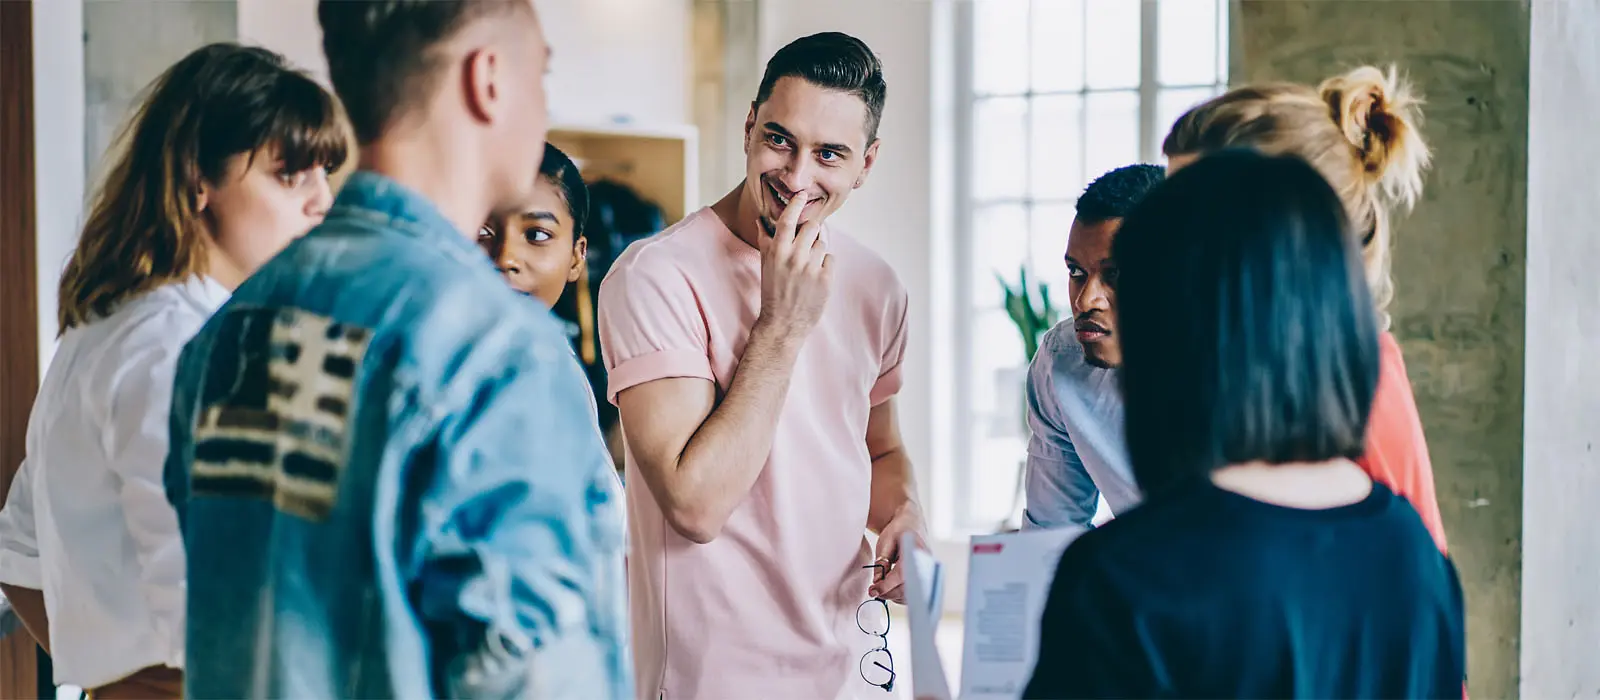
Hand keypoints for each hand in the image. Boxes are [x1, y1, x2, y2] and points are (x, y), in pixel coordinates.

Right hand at [755, 192, 831, 338]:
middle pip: (812, 226)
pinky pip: (830, 259)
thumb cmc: (773, 292)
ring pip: (822, 243)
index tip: (803, 195)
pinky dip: (825, 266)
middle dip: (811, 232)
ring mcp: (811, 267)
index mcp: (777, 251)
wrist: (783, 322)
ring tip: (807, 267)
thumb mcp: (765, 265)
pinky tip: (815, 277)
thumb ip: (765, 241)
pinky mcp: (825, 278)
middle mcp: (794, 256)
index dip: (796, 204)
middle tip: (806, 244)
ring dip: (817, 251)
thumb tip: (760, 221)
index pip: (789, 219)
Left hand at [868, 505, 927, 603]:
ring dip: (893, 595)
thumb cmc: (898, 531)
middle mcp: (925, 565)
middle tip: (872, 591)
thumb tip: (877, 582)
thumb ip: (882, 561)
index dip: (886, 586)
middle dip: (887, 593)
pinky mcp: (926, 579)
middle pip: (906, 588)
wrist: (912, 524)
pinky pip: (913, 594)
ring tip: (880, 586)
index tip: (873, 591)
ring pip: (909, 594)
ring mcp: (928, 573)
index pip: (901, 575)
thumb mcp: (886, 541)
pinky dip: (900, 595)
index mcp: (915, 552)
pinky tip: (891, 588)